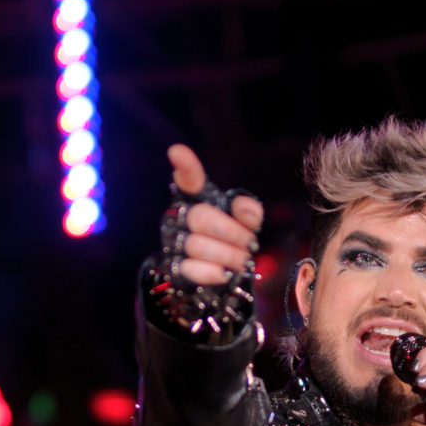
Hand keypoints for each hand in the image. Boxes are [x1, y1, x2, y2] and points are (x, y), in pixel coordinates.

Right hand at [165, 144, 263, 287]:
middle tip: (250, 244)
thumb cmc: (233, 240)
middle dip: (232, 233)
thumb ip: (249, 212)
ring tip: (243, 260)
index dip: (185, 166)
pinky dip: (213, 272)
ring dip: (229, 255)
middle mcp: (180, 217)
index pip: (189, 178)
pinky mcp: (177, 270)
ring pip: (197, 245)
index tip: (176, 152)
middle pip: (200, 217)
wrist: (223, 273)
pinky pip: (191, 269)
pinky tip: (225, 273)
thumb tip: (246, 214)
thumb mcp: (246, 223)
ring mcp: (175, 244)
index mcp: (197, 199)